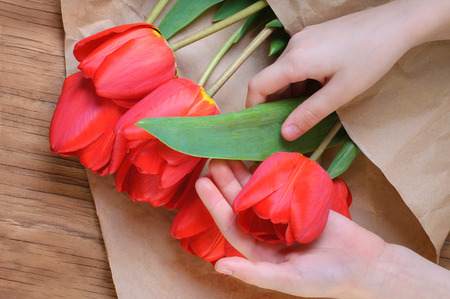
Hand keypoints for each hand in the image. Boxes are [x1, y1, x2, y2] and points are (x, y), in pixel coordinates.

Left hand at [196, 159, 449, 297]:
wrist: (368, 266)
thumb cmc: (327, 280)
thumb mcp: (288, 279)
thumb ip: (254, 274)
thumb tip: (219, 268)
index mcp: (260, 250)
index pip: (231, 223)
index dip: (215, 204)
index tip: (202, 182)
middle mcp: (268, 230)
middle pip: (242, 202)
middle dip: (227, 182)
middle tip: (213, 159)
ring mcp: (285, 215)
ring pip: (260, 190)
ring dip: (245, 173)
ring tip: (230, 153)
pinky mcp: (303, 202)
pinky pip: (283, 184)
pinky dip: (272, 170)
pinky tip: (260, 156)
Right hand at [246, 0, 449, 140]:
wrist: (395, 24)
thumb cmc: (370, 59)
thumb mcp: (340, 93)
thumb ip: (309, 114)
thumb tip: (285, 134)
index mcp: (295, 60)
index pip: (258, 85)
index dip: (253, 107)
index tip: (258, 126)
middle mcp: (293, 46)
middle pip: (271, 79)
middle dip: (274, 104)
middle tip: (287, 125)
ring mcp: (303, 39)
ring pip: (284, 72)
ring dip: (289, 93)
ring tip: (306, 111)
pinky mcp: (313, 37)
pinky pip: (296, 62)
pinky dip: (299, 81)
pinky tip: (317, 90)